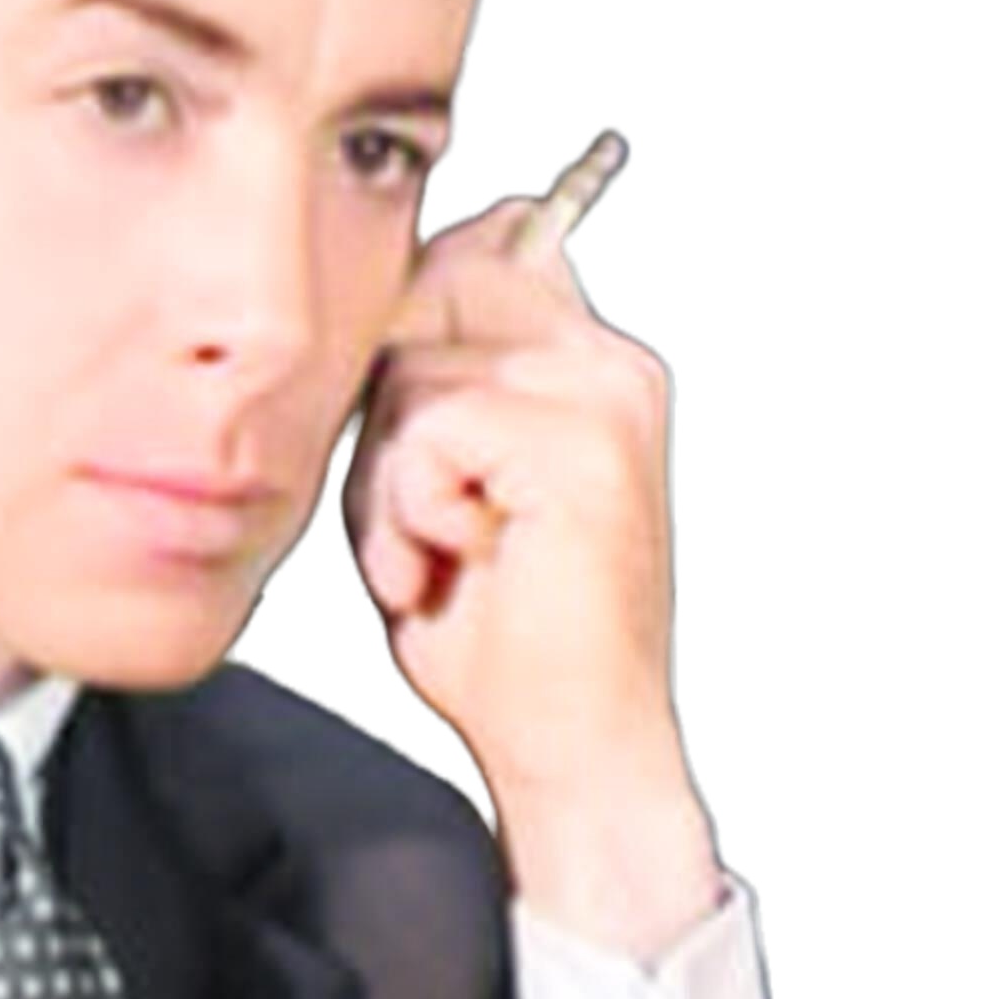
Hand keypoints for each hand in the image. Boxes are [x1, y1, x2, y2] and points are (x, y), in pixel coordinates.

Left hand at [341, 191, 720, 954]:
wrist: (571, 747)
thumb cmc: (500, 633)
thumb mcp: (443, 486)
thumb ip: (430, 388)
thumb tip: (387, 285)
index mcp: (593, 359)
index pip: (476, 251)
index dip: (407, 331)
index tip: (418, 445)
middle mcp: (613, 362)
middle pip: (426, 293)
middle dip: (385, 416)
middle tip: (425, 521)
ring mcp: (607, 397)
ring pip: (413, 372)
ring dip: (391, 482)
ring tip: (443, 556)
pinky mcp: (584, 443)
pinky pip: (430, 431)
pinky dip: (413, 511)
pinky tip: (457, 567)